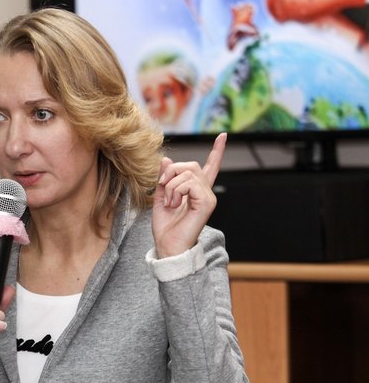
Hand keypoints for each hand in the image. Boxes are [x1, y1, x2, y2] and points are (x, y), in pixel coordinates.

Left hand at [152, 132, 225, 257]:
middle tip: (162, 188)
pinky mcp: (207, 202)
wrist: (168, 246)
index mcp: (196, 191)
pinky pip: (189, 183)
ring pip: (188, 173)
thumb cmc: (165, 227)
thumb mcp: (159, 198)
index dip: (217, 151)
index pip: (210, 167)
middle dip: (171, 172)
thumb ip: (164, 179)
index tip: (223, 136)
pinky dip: (175, 191)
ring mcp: (208, 197)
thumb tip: (166, 160)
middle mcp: (206, 192)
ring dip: (170, 185)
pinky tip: (175, 204)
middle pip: (191, 165)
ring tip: (169, 202)